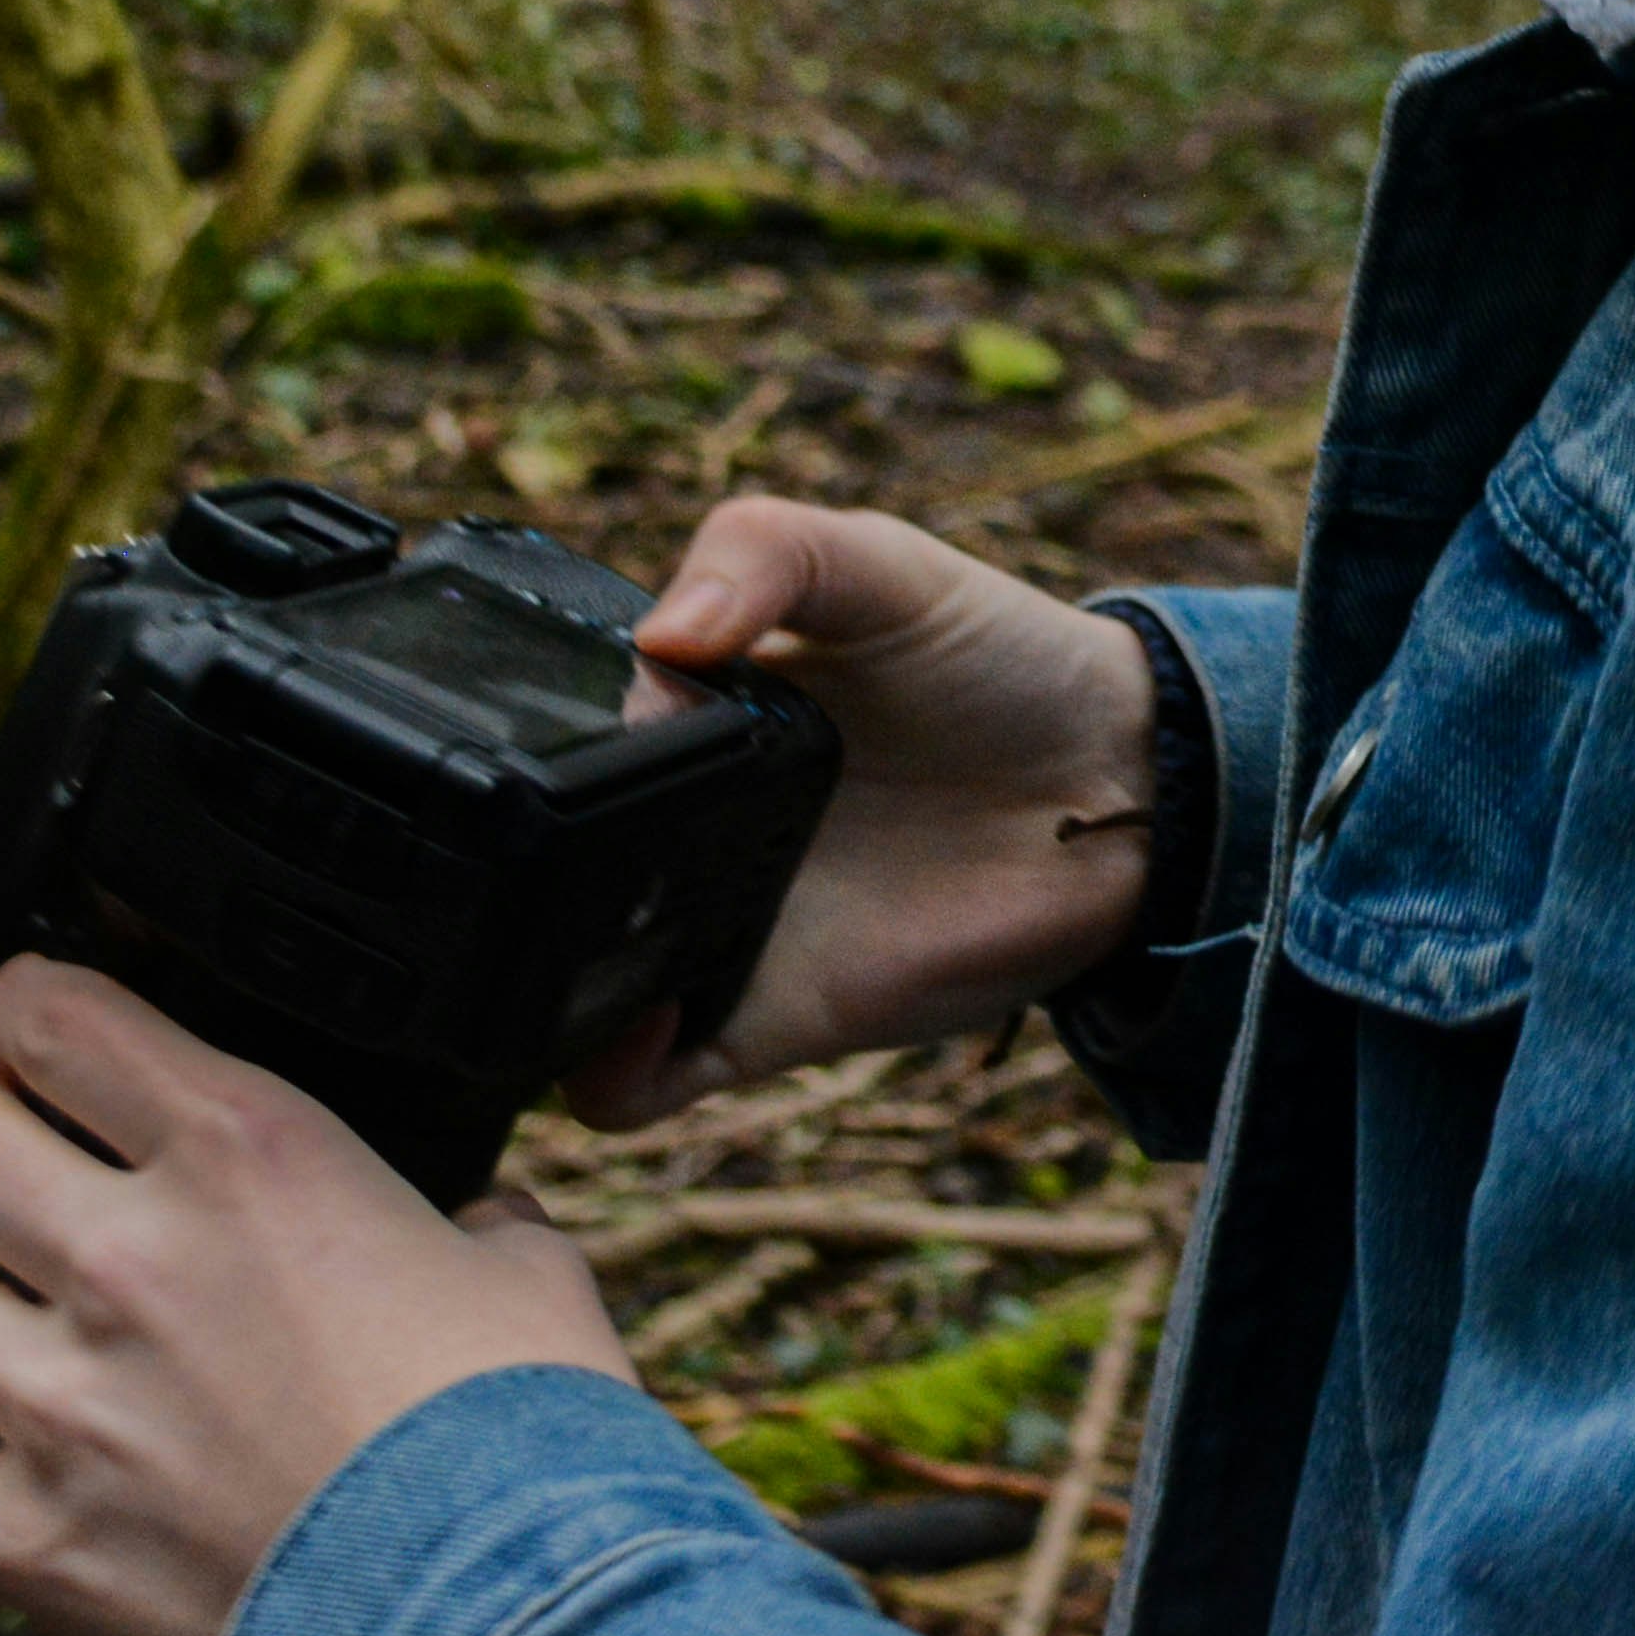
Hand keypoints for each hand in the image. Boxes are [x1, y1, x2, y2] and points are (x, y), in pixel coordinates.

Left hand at [0, 958, 629, 1635]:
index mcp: (255, 1153)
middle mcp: (132, 1258)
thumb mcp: (527, 1271)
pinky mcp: (28, 1544)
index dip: (33, 1000)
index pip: (56, 1016)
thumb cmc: (530, 1436)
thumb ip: (474, 1217)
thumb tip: (475, 1224)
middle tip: (16, 1147)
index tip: (44, 1018)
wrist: (502, 1614)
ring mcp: (64, 1406)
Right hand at [566, 497, 1163, 1124]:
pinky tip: (630, 1028)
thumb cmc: (1002, 656)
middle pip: (543, 883)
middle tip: (528, 866)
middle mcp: (687, 837)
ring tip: (550, 958)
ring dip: (537, 995)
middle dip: (509, 890)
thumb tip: (660, 636)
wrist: (1125, 783)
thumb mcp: (883, 563)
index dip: (527, 750)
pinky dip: (608, 1080)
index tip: (530, 746)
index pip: (557, 750)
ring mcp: (723, 933)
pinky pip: (644, 1083)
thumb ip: (771, 553)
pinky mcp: (769, 1019)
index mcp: (692, 725)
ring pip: (570, 992)